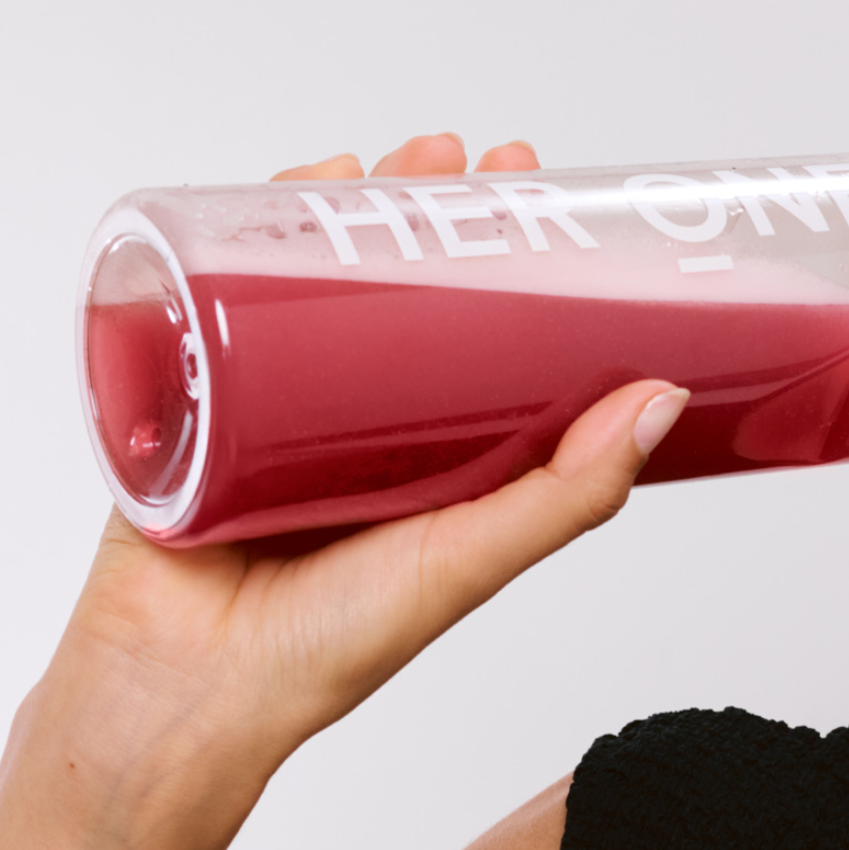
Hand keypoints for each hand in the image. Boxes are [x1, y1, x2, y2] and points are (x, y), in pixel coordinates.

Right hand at [56, 134, 686, 780]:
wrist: (183, 691)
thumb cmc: (332, 647)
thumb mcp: (473, 558)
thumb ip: (569, 492)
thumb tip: (665, 399)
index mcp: (435, 462)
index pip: (486, 338)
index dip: (513, 265)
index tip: (542, 201)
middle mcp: (360, 429)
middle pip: (398, 293)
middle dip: (427, 214)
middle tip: (467, 159)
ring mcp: (273, 410)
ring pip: (309, 287)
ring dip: (339, 214)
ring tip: (372, 162)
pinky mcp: (193, 404)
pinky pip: (214, 307)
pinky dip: (235, 245)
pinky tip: (265, 200)